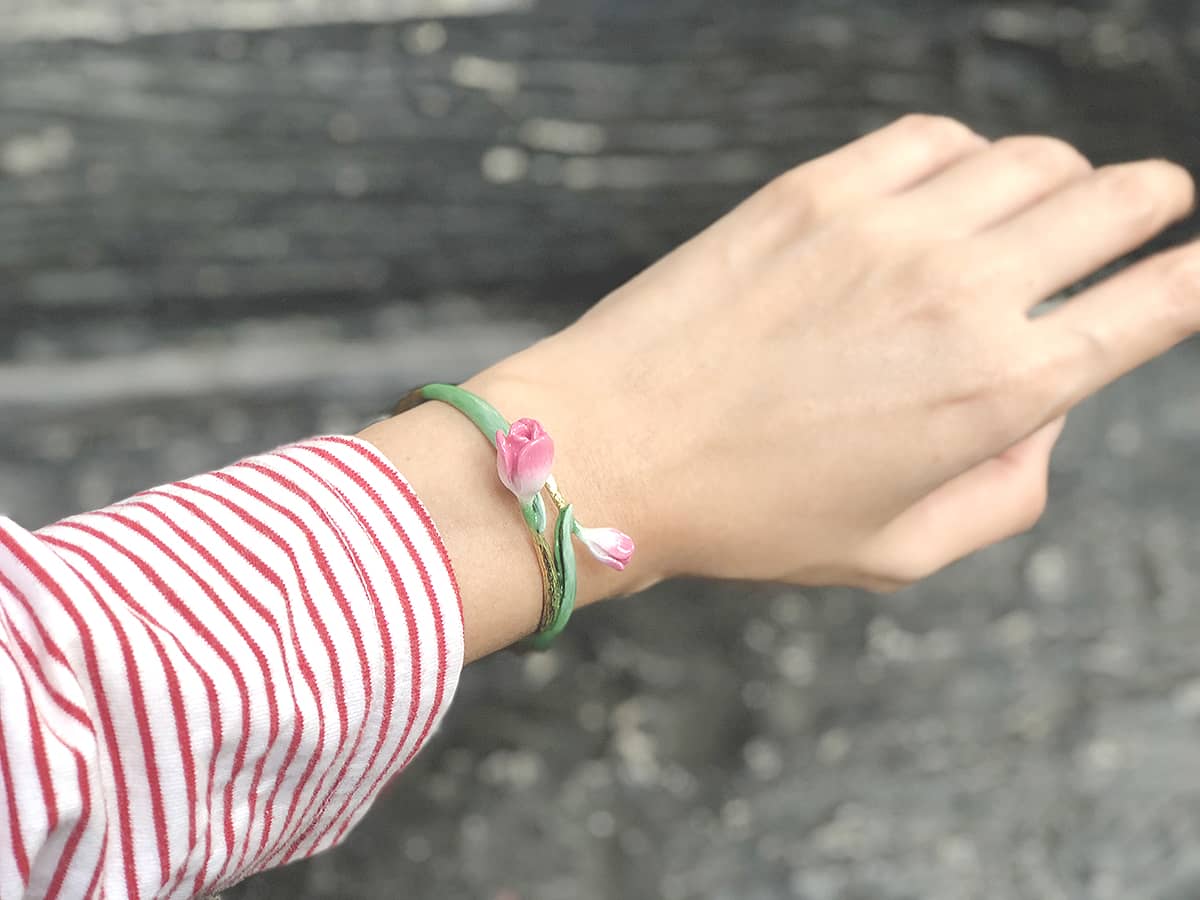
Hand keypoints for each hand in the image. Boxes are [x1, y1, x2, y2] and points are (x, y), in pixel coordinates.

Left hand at [467, 114, 1196, 594]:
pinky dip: (966, 155)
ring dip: (1062, 178)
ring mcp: (889, 224)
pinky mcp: (817, 186)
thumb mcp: (899, 553)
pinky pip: (935, 137)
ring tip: (1040, 209)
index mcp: (1000, 390)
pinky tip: (948, 189)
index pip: (1159, 301)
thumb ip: (1007, 489)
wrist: (611, 447)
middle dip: (1153, 206)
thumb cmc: (750, 517)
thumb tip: (1049, 410)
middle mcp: (963, 290)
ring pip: (1035, 157)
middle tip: (1148, 214)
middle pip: (1119, 200)